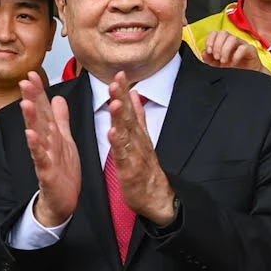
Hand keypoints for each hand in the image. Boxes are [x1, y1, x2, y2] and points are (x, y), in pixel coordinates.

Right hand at [22, 75, 81, 228]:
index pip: (43, 109)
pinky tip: (30, 135)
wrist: (62, 202)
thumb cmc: (63, 172)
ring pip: (37, 135)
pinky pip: (40, 158)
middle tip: (24, 81)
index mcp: (51, 135)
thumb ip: (61, 119)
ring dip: (31, 120)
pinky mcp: (46, 172)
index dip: (38, 92)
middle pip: (38, 118)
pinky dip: (36, 147)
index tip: (31, 74)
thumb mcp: (65, 140)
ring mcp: (44, 157)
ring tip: (25, 104)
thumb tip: (58, 97)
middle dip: (31, 99)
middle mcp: (45, 143)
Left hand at [105, 73, 175, 223]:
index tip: (120, 73)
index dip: (124, 90)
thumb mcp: (143, 138)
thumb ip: (138, 116)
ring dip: (121, 116)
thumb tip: (135, 95)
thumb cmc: (146, 169)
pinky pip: (123, 154)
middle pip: (128, 115)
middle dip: (122, 97)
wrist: (157, 197)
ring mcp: (134, 154)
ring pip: (127, 132)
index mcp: (137, 133)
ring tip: (115, 101)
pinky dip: (118, 143)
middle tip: (117, 80)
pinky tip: (113, 132)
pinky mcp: (130, 169)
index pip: (130, 107)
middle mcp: (137, 140)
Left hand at [202, 28, 263, 70]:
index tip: (209, 51)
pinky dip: (236, 55)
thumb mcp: (218, 65)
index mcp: (224, 42)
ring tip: (223, 61)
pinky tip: (233, 63)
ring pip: (233, 38)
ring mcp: (242, 44)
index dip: (210, 40)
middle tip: (217, 57)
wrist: (248, 78)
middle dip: (217, 45)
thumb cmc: (234, 69)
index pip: (215, 33)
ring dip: (225, 50)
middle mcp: (233, 41)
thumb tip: (204, 53)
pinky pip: (244, 48)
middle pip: (223, 33)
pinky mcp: (251, 50)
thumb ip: (210, 59)